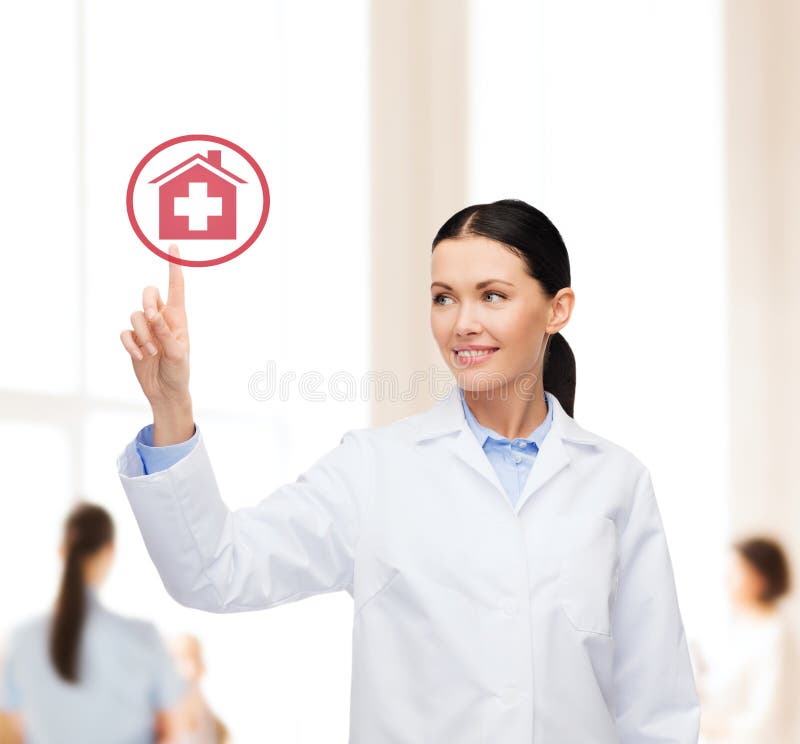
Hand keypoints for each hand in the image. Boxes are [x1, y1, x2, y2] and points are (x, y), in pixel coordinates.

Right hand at [120, 244, 190, 411]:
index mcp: (178, 318)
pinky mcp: (133, 340)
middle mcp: (161, 319)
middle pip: (149, 292)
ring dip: (142, 334)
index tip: (173, 246)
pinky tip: (139, 356)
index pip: (176, 288)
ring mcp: (146, 329)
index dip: (174, 267)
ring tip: (151, 352)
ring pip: (134, 315)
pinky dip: (129, 344)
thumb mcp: (179, 354)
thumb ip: (167, 333)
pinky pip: (124, 333)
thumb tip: (153, 314)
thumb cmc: (179, 372)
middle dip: (147, 302)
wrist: (165, 391)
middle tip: (153, 320)